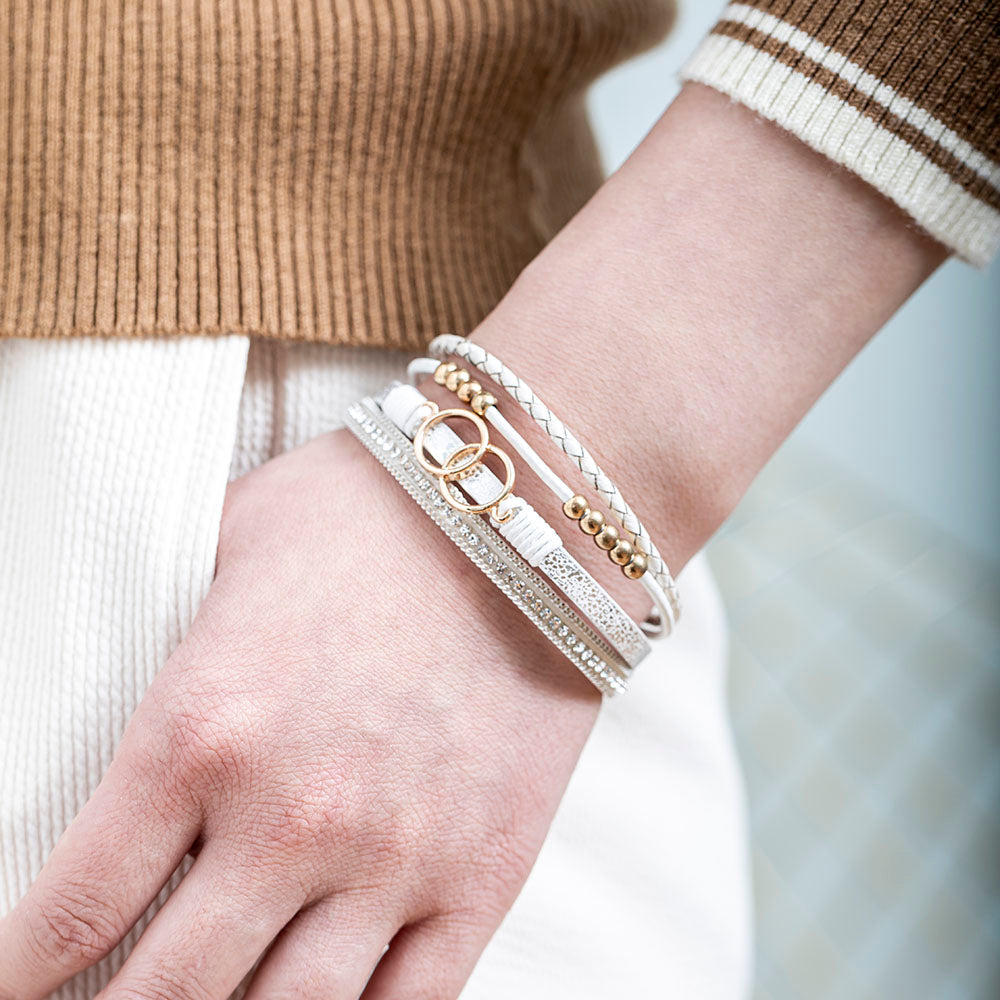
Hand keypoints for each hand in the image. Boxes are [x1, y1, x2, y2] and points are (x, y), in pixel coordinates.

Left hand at [0, 429, 599, 998]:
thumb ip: (159, 622)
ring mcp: (397, 855)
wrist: (524, 514)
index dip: (20, 976)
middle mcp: (292, 813)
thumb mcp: (229, 541)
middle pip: (165, 997)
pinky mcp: (485, 871)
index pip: (72, 909)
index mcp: (203, 728)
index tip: (15, 991)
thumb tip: (107, 654)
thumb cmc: (370, 514)